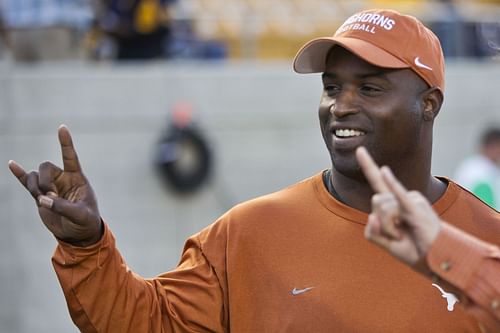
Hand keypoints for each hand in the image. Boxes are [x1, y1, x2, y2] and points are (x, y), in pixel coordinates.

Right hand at [9, 125, 101, 246]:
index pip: (70, 157)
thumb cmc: (85, 221)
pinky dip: (19, 174)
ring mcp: (51, 186)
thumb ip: (62, 207)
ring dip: (36, 188)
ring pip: (35, 176)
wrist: (77, 233)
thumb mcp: (79, 215)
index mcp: (77, 178)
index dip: (65, 143)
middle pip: (46, 166)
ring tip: (44, 201)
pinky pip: (27, 182)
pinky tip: (11, 164)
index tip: (62, 127)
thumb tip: (41, 199)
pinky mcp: (40, 195)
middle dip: (44, 181)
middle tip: (51, 196)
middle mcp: (63, 178)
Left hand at [356, 146, 441, 265]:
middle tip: (397, 236)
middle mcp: (402, 197)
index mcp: (394, 203)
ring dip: (388, 228)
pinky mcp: (416, 209)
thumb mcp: (386, 244)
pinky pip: (399, 195)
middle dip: (381, 224)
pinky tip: (385, 170)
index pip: (377, 181)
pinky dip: (392, 183)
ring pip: (383, 208)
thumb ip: (372, 232)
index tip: (359, 149)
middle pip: (375, 202)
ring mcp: (410, 201)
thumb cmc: (413, 249)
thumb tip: (372, 217)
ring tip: (403, 235)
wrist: (436, 260)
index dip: (368, 165)